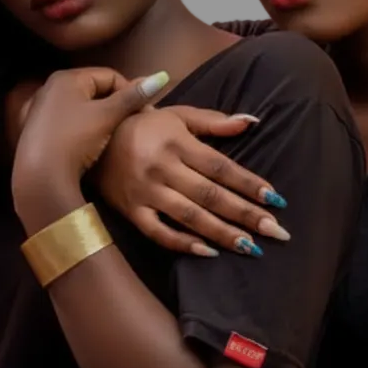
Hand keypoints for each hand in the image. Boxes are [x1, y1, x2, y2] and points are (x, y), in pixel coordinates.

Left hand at [11, 67, 167, 227]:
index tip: (144, 114)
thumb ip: (133, 97)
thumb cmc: (76, 139)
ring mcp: (39, 110)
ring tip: (112, 137)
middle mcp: (50, 88)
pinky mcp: (35, 131)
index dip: (131, 93)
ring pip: (81, 109)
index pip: (110, 76)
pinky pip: (67, 123)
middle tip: (130, 126)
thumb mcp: (107, 116)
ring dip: (99, 119)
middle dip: (115, 106)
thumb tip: (161, 76)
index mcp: (67, 78)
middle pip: (94, 91)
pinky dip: (81, 130)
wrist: (41, 177)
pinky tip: (88, 145)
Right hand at [93, 105, 290, 256]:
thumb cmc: (143, 125)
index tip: (276, 200)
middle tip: (276, 231)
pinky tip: (210, 253)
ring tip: (252, 247)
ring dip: (223, 233)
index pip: (221, 167)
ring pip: (190, 217)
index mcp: (176, 142)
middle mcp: (162, 168)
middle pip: (211, 195)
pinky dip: (183, 244)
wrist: (91, 137)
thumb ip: (214, 121)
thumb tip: (252, 121)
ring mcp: (145, 192)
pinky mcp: (131, 211)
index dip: (249, 184)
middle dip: (246, 214)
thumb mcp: (177, 115)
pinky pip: (158, 233)